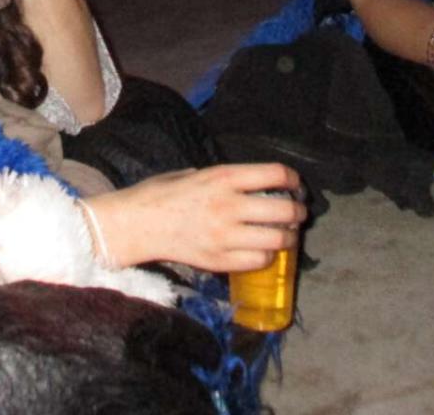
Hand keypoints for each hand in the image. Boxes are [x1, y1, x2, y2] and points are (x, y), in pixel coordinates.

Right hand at [84, 164, 305, 273]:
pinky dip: (267, 255)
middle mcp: (228, 206)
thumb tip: (252, 185)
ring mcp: (225, 236)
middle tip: (297, 214)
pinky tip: (263, 250)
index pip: (275, 175)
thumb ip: (223, 179)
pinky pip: (258, 260)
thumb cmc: (159, 194)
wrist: (135, 225)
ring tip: (285, 234)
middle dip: (298, 212)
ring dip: (288, 237)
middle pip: (284, 210)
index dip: (293, 180)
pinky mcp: (219, 260)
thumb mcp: (192, 173)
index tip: (295, 186)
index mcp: (222, 178)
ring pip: (277, 239)